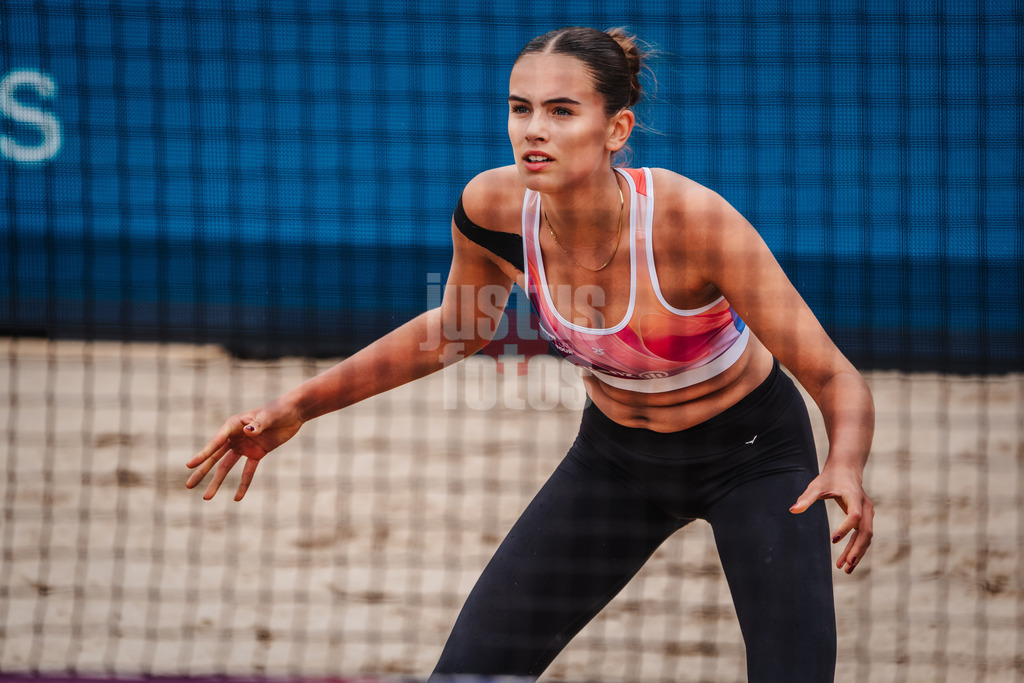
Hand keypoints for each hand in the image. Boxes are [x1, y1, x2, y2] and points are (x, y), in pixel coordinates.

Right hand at [185, 399, 303, 500]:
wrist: (295, 411)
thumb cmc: (280, 409)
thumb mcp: (269, 416)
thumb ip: (258, 424)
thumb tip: (247, 430)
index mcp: (233, 425)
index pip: (215, 442)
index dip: (203, 454)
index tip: (190, 465)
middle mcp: (235, 436)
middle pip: (215, 457)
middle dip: (202, 471)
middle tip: (188, 486)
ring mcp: (245, 446)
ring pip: (226, 466)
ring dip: (217, 481)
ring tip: (207, 498)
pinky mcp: (257, 453)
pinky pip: (248, 471)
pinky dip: (243, 484)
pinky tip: (237, 499)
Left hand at [790, 467, 873, 573]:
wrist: (847, 469)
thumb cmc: (830, 477)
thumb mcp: (816, 486)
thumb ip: (806, 498)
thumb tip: (792, 510)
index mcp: (855, 497)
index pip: (854, 516)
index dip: (845, 528)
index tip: (832, 540)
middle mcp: (865, 507)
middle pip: (865, 531)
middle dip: (856, 549)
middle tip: (846, 565)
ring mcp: (868, 513)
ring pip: (866, 537)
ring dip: (857, 553)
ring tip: (845, 569)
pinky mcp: (866, 518)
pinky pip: (864, 536)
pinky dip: (857, 548)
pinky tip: (847, 561)